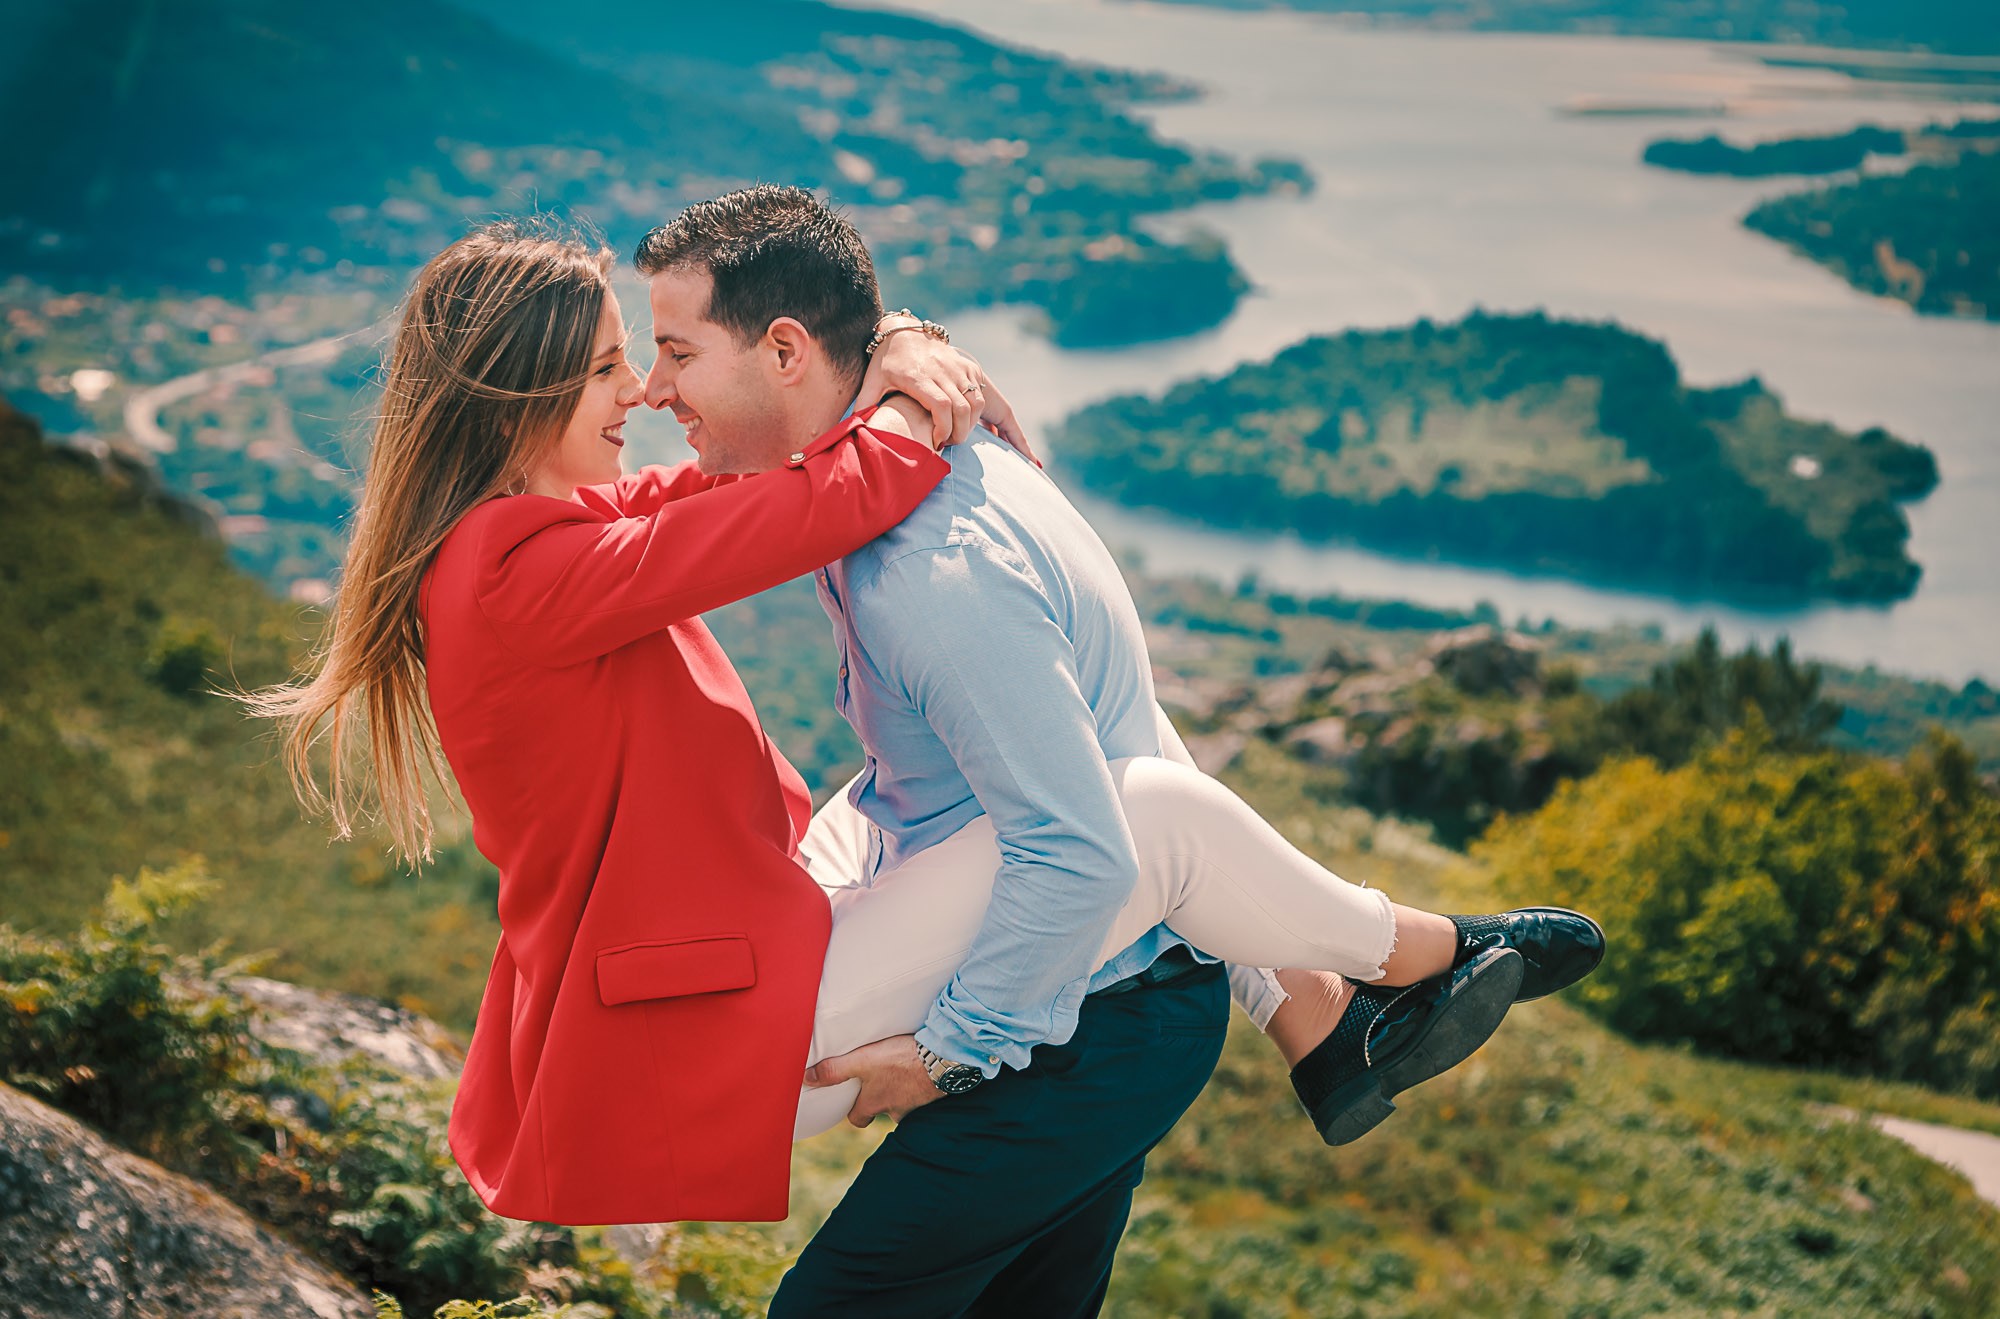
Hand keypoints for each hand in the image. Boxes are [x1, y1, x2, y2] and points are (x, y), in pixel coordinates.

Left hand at [803, 1033, 949, 1127]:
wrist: (943, 1059)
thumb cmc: (901, 1060)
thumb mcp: (862, 1061)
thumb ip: (835, 1070)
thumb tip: (806, 1079)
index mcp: (875, 1102)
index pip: (858, 1119)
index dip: (854, 1112)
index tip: (853, 1102)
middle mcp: (895, 1109)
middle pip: (883, 1113)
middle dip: (880, 1104)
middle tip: (881, 1086)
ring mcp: (917, 1105)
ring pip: (906, 1105)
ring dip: (904, 1093)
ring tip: (904, 1074)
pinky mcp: (935, 1095)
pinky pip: (925, 1095)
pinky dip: (923, 1087)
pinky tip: (924, 1072)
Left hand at [856, 316, 972, 448]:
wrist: (904, 332)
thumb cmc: (886, 361)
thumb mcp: (871, 381)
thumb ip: (864, 404)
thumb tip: (853, 427)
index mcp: (918, 377)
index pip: (941, 406)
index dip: (943, 429)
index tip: (935, 442)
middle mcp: (941, 371)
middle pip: (962, 409)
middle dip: (958, 433)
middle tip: (947, 443)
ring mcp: (957, 367)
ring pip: (975, 402)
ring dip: (970, 424)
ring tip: (954, 433)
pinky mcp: (967, 365)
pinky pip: (980, 393)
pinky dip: (976, 411)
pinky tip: (963, 419)